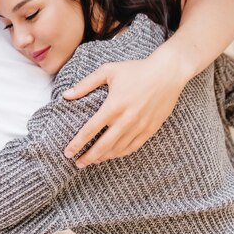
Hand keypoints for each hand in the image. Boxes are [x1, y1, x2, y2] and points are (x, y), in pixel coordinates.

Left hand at [62, 56, 184, 167]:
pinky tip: (111, 155)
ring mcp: (140, 126)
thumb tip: (65, 95)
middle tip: (77, 163)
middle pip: (103, 145)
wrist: (168, 73)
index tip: (67, 152)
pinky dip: (120, 154)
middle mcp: (126, 119)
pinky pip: (133, 147)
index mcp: (113, 105)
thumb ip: (85, 84)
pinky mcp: (150, 129)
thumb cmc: (136, 70)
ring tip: (92, 161)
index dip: (77, 143)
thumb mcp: (108, 71)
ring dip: (103, 157)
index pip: (90, 129)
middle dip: (88, 157)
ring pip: (118, 149)